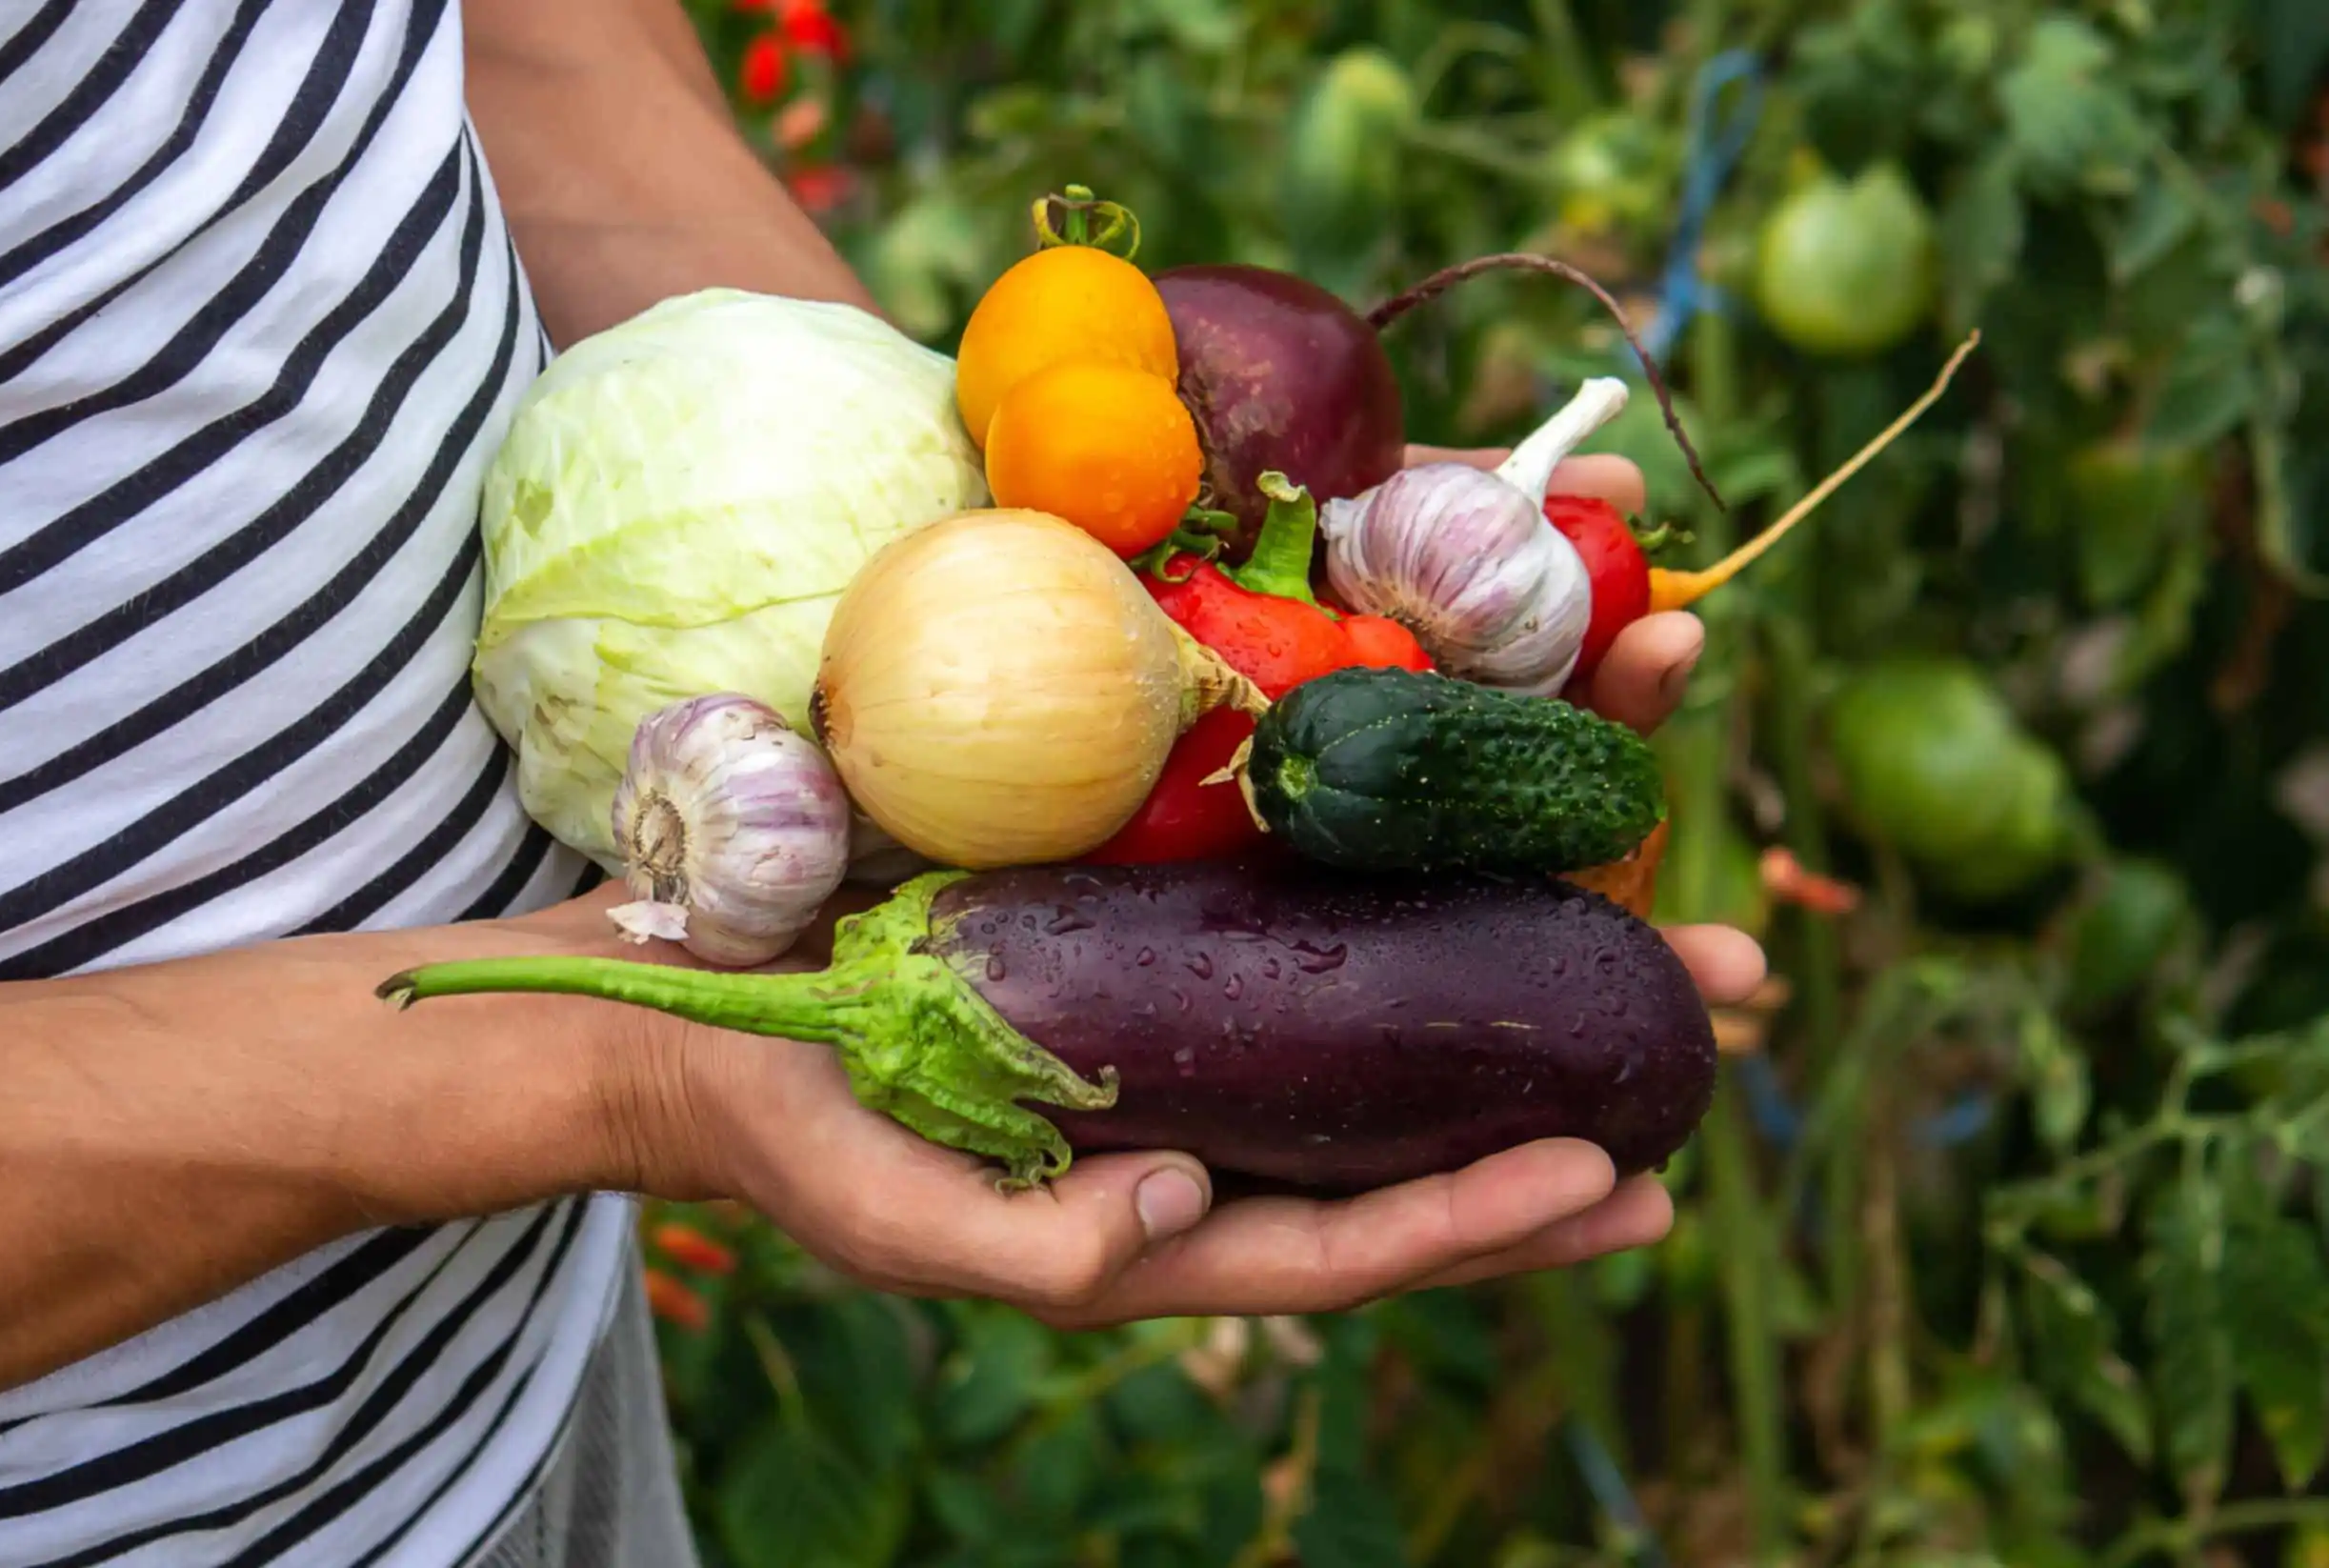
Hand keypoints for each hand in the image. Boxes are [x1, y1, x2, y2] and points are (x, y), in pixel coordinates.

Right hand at [613, 447, 1760, 1329]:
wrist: (692, 985)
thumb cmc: (787, 1118)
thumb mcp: (887, 1212)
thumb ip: (1028, 1252)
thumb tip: (1193, 1219)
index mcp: (1165, 1206)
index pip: (1353, 1234)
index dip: (1482, 1216)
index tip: (1618, 1175)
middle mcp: (1214, 1098)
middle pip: (1422, 1102)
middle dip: (1582, 1064)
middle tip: (1735, 987)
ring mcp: (1200, 994)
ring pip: (1395, 976)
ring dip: (1540, 925)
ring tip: (1674, 876)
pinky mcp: (1163, 889)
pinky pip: (1313, 870)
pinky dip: (1415, 826)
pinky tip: (1497, 782)